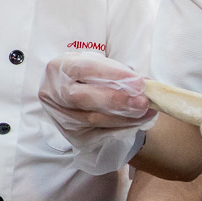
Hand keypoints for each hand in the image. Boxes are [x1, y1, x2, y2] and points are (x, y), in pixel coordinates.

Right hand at [39, 54, 155, 133]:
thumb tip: (143, 84)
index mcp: (58, 68)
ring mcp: (61, 116)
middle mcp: (54, 93)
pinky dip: (122, 127)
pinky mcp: (73, 135)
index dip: (112, 75)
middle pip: (83, 98)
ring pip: (94, 119)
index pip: (84, 69)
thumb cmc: (88, 77)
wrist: (70, 95)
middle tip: (142, 101)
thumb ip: (116, 72)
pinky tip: (138, 120)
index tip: (138, 81)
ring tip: (148, 110)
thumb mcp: (96, 65)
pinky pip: (100, 133)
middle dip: (116, 100)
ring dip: (125, 116)